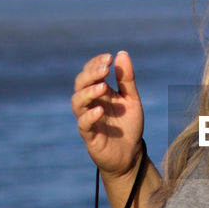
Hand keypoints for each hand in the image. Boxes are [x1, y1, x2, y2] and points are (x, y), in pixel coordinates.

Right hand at [72, 51, 144, 176]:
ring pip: (77, 102)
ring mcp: (88, 119)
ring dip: (88, 93)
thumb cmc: (128, 125)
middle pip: (80, 84)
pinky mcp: (90, 136)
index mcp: (99, 92)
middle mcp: (90, 103)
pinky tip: (100, 110)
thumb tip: (121, 53)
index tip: (109, 58)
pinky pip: (83, 124)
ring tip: (102, 87)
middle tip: (105, 69)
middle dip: (90, 74)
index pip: (90, 72)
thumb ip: (126, 79)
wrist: (131, 154)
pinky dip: (89, 116)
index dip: (95, 63)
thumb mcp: (131, 99)